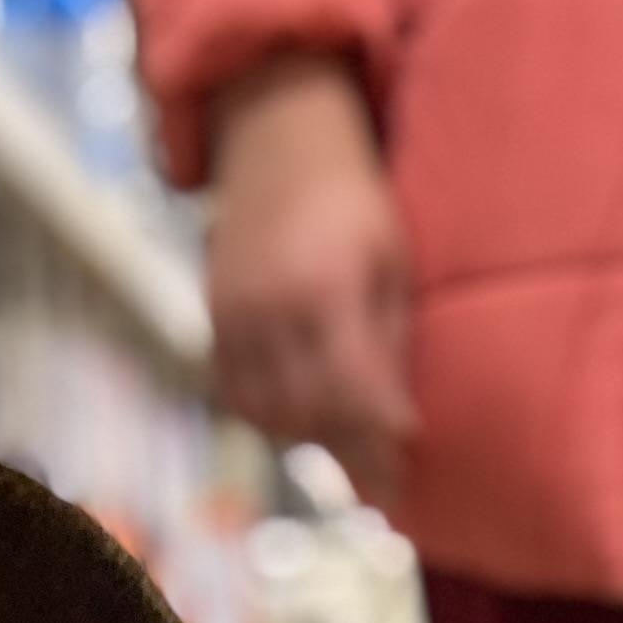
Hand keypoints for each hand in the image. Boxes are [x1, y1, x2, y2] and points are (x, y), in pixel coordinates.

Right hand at [205, 55, 415, 506]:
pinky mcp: (215, 319)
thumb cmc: (355, 202)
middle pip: (312, 416)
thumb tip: (400, 434)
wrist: (277, 139)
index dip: (382, 444)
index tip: (406, 479)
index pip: (355, 394)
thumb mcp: (392, 263)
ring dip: (314, 440)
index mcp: (326, 290)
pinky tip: (306, 418)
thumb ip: (390, 346)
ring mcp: (235, 316)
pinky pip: (239, 398)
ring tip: (351, 443)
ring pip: (272, 416)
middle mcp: (272, 310)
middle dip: (353, 454)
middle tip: (386, 483)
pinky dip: (273, 420)